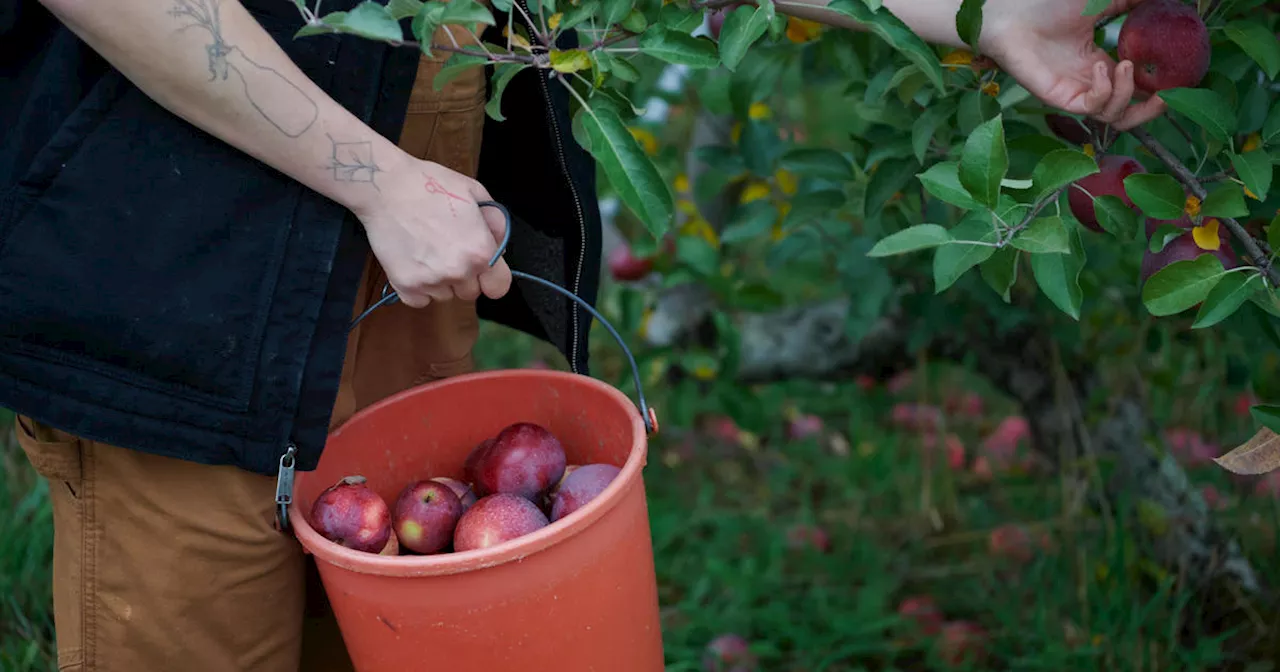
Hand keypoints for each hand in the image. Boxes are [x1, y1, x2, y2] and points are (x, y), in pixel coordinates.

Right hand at [354, 156, 512, 307]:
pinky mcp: (405, 286)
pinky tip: (413, 262)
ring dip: (439, 281)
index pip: (498, 288)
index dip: (491, 278)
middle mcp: (458, 272)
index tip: (482, 270)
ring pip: (444, 296)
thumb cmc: (431, 184)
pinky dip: (417, 287)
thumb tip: (500, 247)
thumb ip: (495, 223)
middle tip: (447, 250)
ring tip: (426, 251)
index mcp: (481, 252)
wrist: (386, 186)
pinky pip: (419, 300)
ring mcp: (431, 281)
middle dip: (463, 277)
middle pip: (469, 292)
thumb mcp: (475, 193)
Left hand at [982, 0, 1165, 130]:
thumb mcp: (1101, 0)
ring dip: (1127, 94)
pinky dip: (1104, 91)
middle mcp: (1089, 83)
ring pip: (1111, 116)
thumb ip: (1131, 2)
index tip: (1177, 77)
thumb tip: (1166, 0)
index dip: (1156, 88)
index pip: (1135, 88)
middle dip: (1150, 109)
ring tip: (1126, 65)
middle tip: (1166, 95)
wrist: (1010, 13)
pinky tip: (1102, 68)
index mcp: (1099, 65)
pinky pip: (1090, 108)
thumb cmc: (1048, 6)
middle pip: (1127, 113)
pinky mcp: (1059, 98)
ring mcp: (1075, 92)